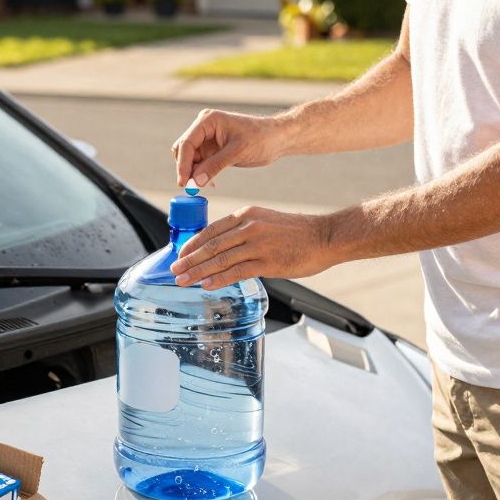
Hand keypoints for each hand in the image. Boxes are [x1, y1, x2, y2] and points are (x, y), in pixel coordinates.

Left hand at [170, 206, 335, 289]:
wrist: (324, 236)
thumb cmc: (297, 232)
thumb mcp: (266, 222)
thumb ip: (244, 231)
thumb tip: (223, 248)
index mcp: (246, 215)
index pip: (211, 230)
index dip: (192, 244)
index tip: (180, 255)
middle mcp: (249, 226)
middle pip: (211, 245)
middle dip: (189, 260)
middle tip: (175, 271)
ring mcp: (258, 244)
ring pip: (220, 259)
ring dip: (198, 272)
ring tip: (183, 281)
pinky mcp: (268, 261)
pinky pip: (237, 271)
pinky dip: (220, 279)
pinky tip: (207, 285)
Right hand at [172, 109, 285, 187]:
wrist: (277, 139)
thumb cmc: (261, 138)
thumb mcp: (237, 152)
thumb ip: (214, 166)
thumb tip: (195, 182)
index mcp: (208, 121)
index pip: (187, 143)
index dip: (183, 164)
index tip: (183, 182)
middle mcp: (204, 127)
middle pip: (183, 150)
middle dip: (186, 169)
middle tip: (191, 188)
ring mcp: (207, 138)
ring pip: (190, 158)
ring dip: (193, 173)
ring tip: (203, 186)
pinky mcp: (212, 149)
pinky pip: (199, 163)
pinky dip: (201, 174)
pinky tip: (210, 183)